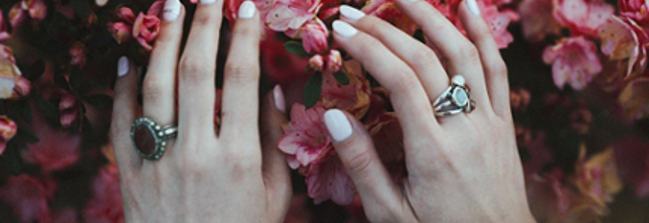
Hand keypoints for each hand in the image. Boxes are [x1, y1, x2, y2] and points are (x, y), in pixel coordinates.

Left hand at [110, 0, 290, 221]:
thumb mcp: (273, 194)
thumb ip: (273, 140)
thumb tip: (270, 90)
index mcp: (238, 156)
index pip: (241, 80)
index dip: (244, 39)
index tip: (248, 10)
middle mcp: (195, 152)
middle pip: (194, 72)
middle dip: (202, 25)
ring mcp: (157, 160)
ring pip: (153, 87)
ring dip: (161, 41)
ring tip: (169, 7)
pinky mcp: (129, 172)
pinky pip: (120, 120)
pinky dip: (122, 86)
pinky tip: (128, 57)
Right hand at [324, 1, 534, 221]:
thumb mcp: (391, 214)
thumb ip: (363, 166)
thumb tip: (335, 118)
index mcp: (432, 152)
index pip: (398, 81)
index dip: (368, 48)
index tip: (341, 29)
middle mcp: (465, 128)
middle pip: (426, 60)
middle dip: (386, 28)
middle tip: (353, 12)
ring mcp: (491, 122)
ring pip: (464, 53)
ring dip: (433, 16)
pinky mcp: (505, 123)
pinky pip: (498, 69)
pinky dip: (483, 32)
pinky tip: (468, 4)